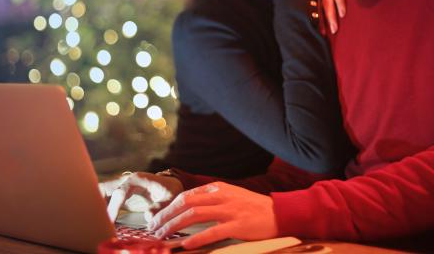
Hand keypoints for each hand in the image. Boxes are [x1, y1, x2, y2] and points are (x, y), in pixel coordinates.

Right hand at [99, 172, 183, 221]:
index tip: (110, 221)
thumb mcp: (170, 198)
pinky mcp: (118, 195)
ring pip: (100, 192)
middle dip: (96, 203)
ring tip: (95, 221)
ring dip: (95, 205)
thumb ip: (160, 207)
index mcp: (136, 179)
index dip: (114, 207)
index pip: (120, 192)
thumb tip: (148, 217)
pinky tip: (99, 220)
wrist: (169, 186)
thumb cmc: (169, 191)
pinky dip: (99, 208)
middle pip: (103, 188)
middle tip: (96, 220)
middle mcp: (124, 180)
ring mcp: (119, 186)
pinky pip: (103, 199)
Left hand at [147, 182, 277, 248]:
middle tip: (153, 228)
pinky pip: (213, 231)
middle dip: (166, 215)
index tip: (157, 218)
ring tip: (163, 236)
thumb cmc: (254, 208)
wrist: (280, 213)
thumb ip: (211, 200)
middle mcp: (221, 195)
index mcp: (218, 187)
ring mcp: (230, 210)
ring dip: (175, 226)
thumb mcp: (231, 197)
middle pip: (186, 202)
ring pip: (194, 214)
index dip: (168, 207)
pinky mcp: (238, 225)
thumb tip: (188, 210)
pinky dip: (197, 238)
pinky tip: (186, 245)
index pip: (186, 195)